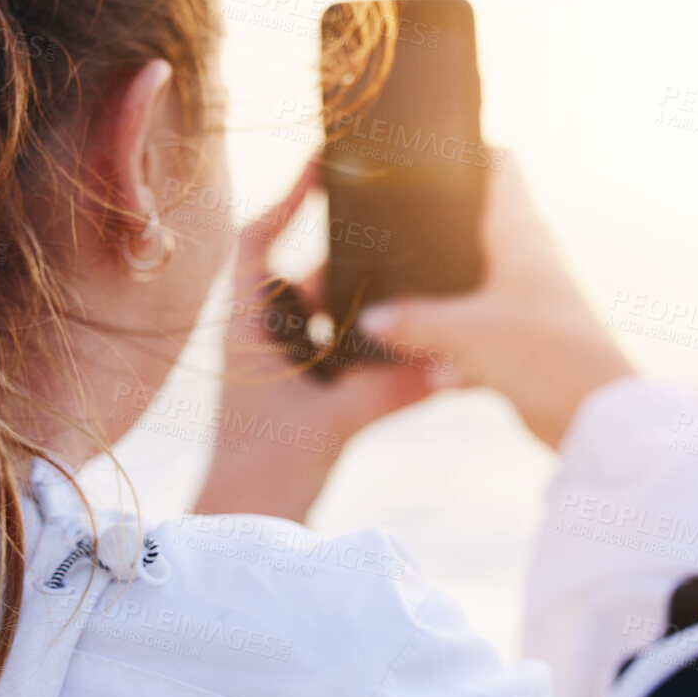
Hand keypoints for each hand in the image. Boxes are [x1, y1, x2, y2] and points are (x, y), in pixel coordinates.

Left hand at [192, 163, 432, 521]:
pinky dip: (364, 345)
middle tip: (394, 235)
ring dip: (360, 305)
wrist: (244, 528)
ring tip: (410, 284)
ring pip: (322, 317)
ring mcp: (275, 370)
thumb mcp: (335, 422)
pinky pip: (333, 353)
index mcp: (245, 330)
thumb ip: (394, 391)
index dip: (283, 202)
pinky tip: (405, 341)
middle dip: (346, 259)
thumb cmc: (265, 472)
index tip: (319, 168)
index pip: (255, 244)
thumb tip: (453, 363)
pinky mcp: (295, 398)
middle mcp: (256, 342)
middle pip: (300, 277)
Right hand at [353, 153, 635, 450]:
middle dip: (429, 228)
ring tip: (381, 290)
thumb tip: (367, 318)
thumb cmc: (542, 354)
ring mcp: (524, 299)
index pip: (500, 165)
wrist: (594, 419)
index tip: (419, 155)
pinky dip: (444, 341)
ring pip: (468, 280)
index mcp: (519, 233)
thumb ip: (411, 322)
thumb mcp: (465, 332)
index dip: (466, 151)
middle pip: (472, 223)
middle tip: (380, 226)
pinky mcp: (520, 339)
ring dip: (433, 291)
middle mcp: (524, 257)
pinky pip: (471, 329)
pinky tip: (410, 358)